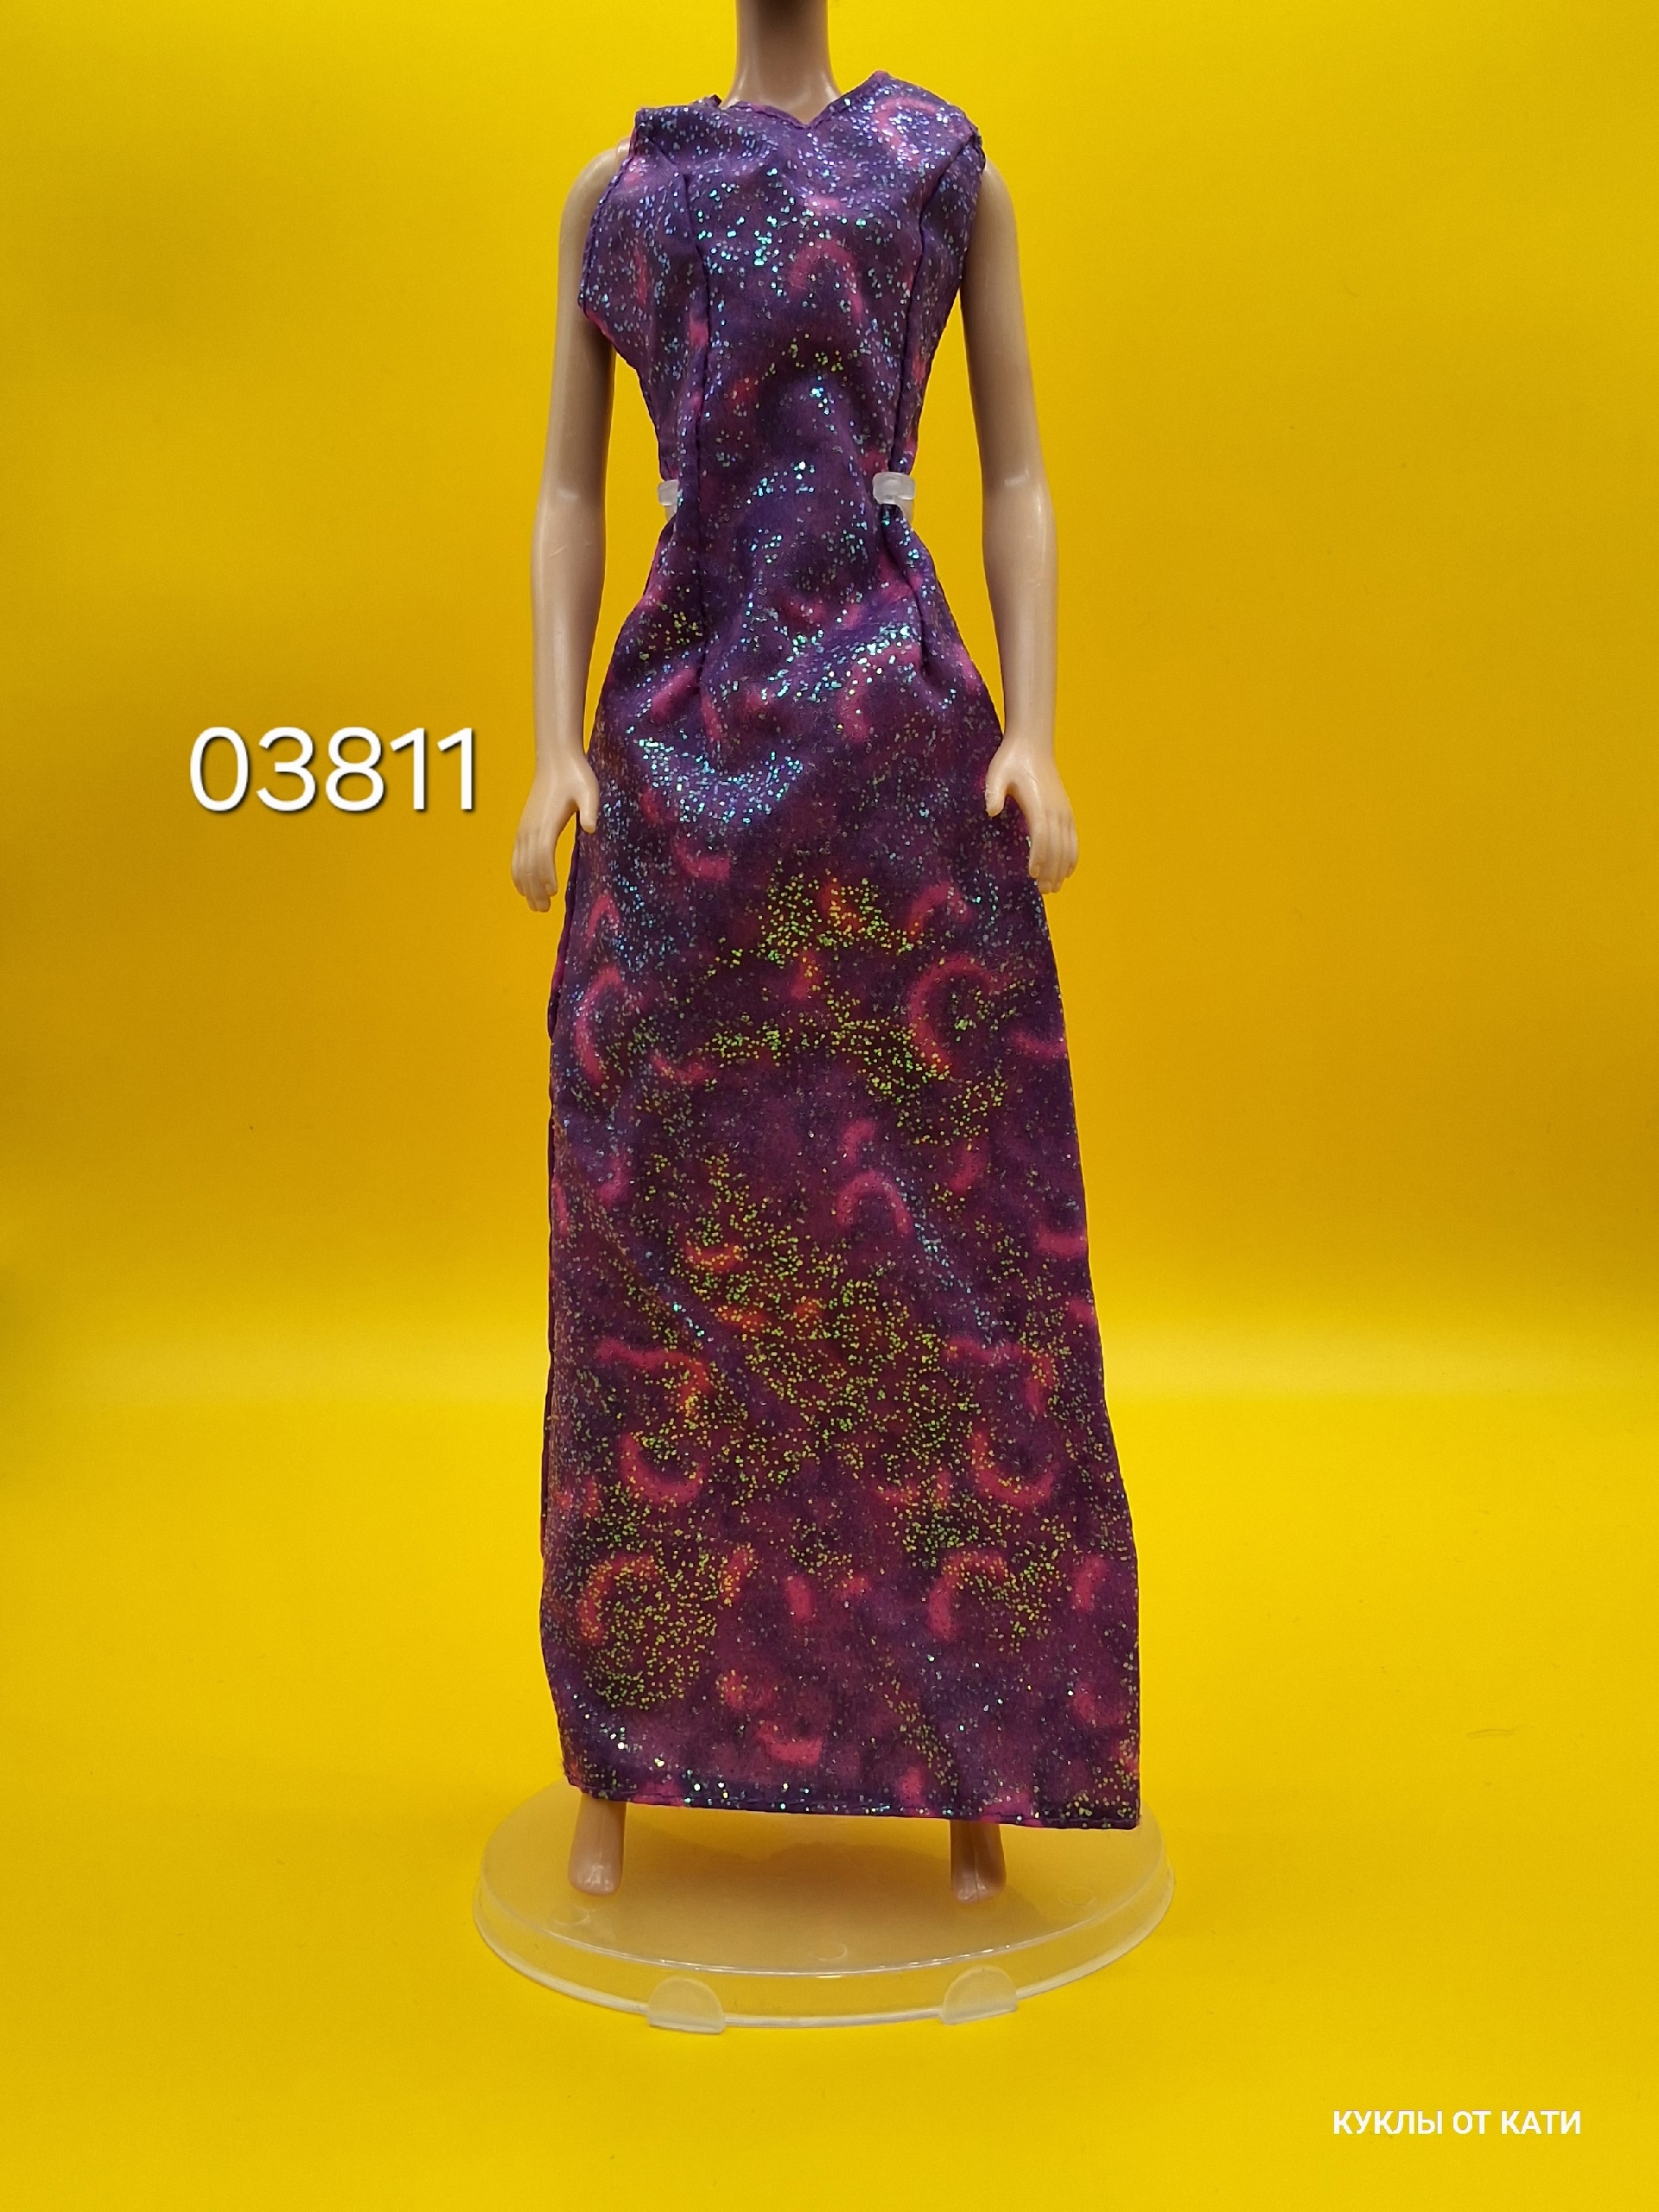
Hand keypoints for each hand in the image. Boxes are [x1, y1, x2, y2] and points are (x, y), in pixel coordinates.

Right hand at [511, 752, 598, 911]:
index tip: (554, 892)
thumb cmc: (576, 777)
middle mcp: (530, 828)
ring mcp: (524, 829)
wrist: (556, 762)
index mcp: (546, 822)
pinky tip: (524, 889)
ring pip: (519, 863)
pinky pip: (516, 856)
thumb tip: (591, 828)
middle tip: (545, 910)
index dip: (546, 875)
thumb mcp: (589, 791)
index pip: (542, 855)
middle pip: (528, 865)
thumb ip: (590, 810)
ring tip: (537, 906)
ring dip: (526, 886)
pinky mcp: (523, 828)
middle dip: (535, 889)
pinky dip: (518, 874)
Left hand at [984, 733, 1078, 894]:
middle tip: (1043, 891)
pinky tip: (1067, 871)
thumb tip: (991, 811)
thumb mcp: (996, 773)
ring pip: (1067, 845)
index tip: (1032, 874)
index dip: (1038, 857)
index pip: (1041, 836)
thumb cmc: (1011, 760)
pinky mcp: (1066, 810)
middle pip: (1057, 847)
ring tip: (1053, 887)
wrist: (1033, 744)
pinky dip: (1072, 856)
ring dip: (1061, 868)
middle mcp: (1055, 810)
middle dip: (1051, 870)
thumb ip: (993, 792)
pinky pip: (1074, 837)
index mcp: (1038, 803)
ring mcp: (1064, 810)